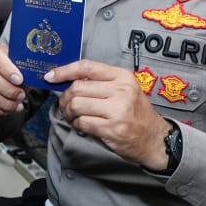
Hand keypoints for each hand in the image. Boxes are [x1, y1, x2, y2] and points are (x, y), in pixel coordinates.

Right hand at [0, 43, 26, 115]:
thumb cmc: (10, 69)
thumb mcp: (18, 65)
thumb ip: (25, 70)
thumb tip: (35, 79)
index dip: (8, 69)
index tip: (20, 80)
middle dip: (8, 90)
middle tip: (21, 96)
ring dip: (4, 103)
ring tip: (17, 106)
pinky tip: (7, 110)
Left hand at [47, 60, 173, 169]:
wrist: (154, 138)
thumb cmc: (136, 113)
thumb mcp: (124, 89)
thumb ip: (101, 82)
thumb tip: (68, 80)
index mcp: (122, 76)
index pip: (87, 67)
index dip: (64, 70)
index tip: (51, 76)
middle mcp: (121, 90)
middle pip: (78, 87)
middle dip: (66, 98)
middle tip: (66, 106)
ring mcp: (118, 109)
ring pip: (77, 105)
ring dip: (69, 112)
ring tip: (73, 116)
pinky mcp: (113, 128)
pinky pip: (82, 122)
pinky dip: (77, 124)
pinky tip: (82, 126)